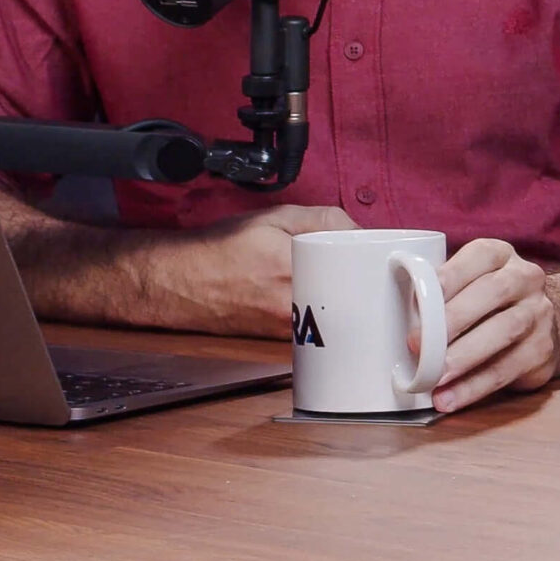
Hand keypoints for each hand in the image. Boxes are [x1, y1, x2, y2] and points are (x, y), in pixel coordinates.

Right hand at [158, 205, 357, 338]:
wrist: (177, 283)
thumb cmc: (219, 249)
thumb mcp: (274, 217)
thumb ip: (323, 219)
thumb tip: (361, 231)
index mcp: (293, 270)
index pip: (356, 270)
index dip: (373, 265)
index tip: (382, 258)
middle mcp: (291, 307)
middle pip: (353, 300)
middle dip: (366, 285)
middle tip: (370, 271)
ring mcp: (287, 330)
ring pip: (338, 319)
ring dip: (350, 302)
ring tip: (349, 285)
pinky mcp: (280, 343)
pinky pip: (318, 331)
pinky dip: (329, 316)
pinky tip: (325, 301)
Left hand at [431, 238, 559, 412]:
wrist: (542, 326)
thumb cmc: (488, 305)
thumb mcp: (469, 285)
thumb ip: (441, 293)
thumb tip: (397, 318)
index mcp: (501, 256)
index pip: (480, 256)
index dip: (449, 276)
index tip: (418, 301)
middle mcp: (526, 278)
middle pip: (493, 292)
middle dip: (453, 319)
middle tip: (418, 344)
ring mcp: (539, 314)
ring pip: (505, 330)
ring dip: (464, 356)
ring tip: (434, 377)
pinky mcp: (543, 350)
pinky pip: (508, 369)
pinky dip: (474, 387)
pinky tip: (450, 398)